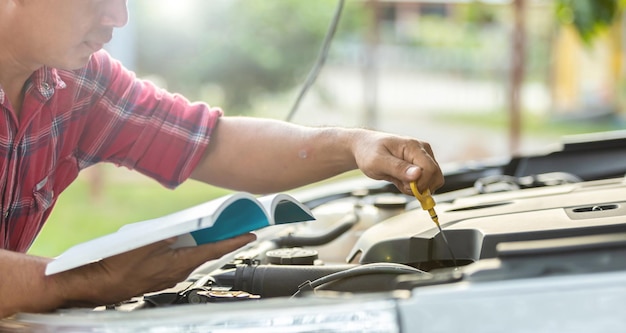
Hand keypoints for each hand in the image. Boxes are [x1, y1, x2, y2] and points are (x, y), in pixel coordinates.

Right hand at [52, 233, 255, 306]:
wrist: (98, 285)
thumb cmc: (117, 267)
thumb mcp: (142, 244)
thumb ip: (163, 235)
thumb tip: (178, 230)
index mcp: (178, 263)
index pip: (213, 251)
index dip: (234, 242)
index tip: (250, 235)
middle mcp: (178, 272)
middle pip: (207, 254)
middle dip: (223, 242)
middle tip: (237, 229)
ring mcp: (170, 276)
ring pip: (195, 258)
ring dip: (206, 246)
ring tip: (216, 232)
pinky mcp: (162, 277)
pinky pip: (182, 262)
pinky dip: (190, 251)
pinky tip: (187, 242)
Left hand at [351, 130, 443, 194]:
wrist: (364, 148)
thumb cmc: (369, 151)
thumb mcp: (378, 162)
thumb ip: (398, 168)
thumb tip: (417, 174)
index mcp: (414, 147)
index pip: (431, 169)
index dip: (421, 183)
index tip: (406, 187)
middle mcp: (422, 151)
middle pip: (436, 176)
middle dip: (420, 187)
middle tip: (401, 185)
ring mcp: (422, 158)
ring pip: (432, 181)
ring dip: (416, 188)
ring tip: (398, 181)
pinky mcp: (420, 166)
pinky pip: (425, 182)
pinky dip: (413, 187)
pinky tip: (400, 181)